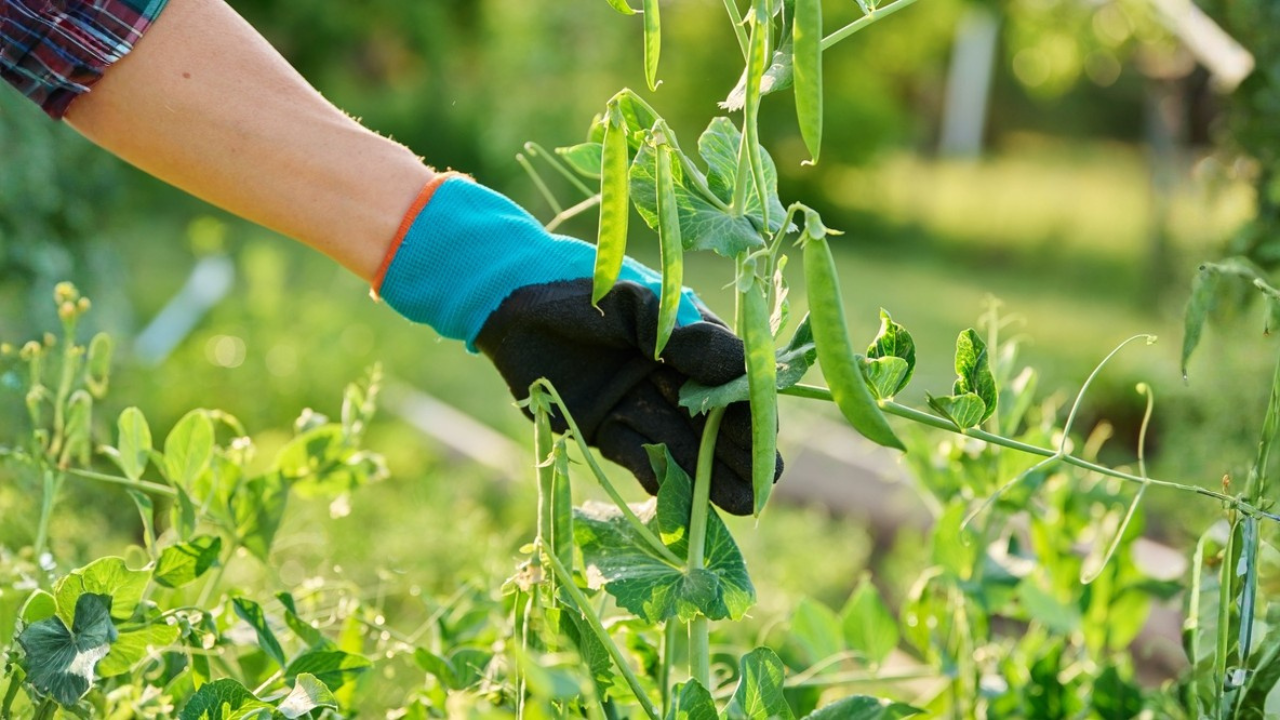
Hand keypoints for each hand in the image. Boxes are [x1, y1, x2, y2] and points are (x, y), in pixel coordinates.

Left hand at [376, 174, 781, 514]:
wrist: (515, 303)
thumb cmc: (584, 290)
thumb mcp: (639, 305)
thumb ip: (683, 335)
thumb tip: (738, 364)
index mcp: (689, 341)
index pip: (733, 381)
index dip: (751, 412)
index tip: (764, 439)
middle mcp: (671, 378)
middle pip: (714, 422)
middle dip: (739, 455)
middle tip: (762, 488)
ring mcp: (640, 404)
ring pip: (683, 446)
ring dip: (709, 476)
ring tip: (739, 506)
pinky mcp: (607, 428)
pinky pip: (640, 455)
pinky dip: (659, 474)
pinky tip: (680, 494)